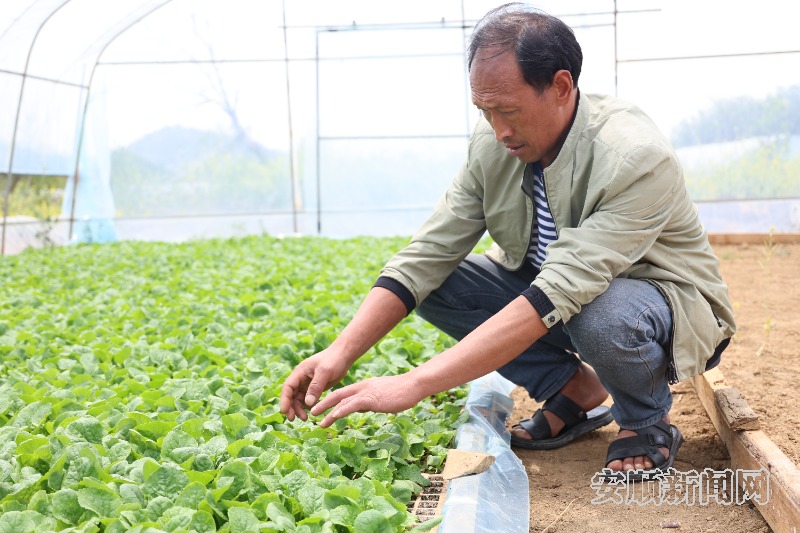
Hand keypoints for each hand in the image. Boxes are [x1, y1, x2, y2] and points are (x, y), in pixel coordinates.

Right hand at [279, 348, 350, 421]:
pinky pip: (307, 399)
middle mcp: (301, 378)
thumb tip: (307, 403)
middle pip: (291, 395)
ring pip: (298, 398)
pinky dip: (308, 406)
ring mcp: (307, 383)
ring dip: (299, 408)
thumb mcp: (325, 372)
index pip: (288, 387)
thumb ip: (316, 387)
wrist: (344, 356)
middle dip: (291, 407)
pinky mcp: (314, 388)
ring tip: (305, 418)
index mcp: (300, 372)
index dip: (284, 400)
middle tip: (293, 419)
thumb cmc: (334, 360)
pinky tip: (313, 411)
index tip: (284, 411)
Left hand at [310, 373, 424, 427]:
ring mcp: (366, 392)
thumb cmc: (401, 392)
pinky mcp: (371, 398)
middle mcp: (362, 388)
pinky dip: (342, 410)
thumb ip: (370, 401)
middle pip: (337, 394)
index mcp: (364, 387)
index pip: (344, 393)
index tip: (322, 408)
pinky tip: (334, 416)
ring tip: (318, 419)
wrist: (412, 385)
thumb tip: (361, 408)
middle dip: (323, 403)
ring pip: (342, 400)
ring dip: (328, 410)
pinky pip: (353, 404)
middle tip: (312, 413)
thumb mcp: (381, 397)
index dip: (331, 400)